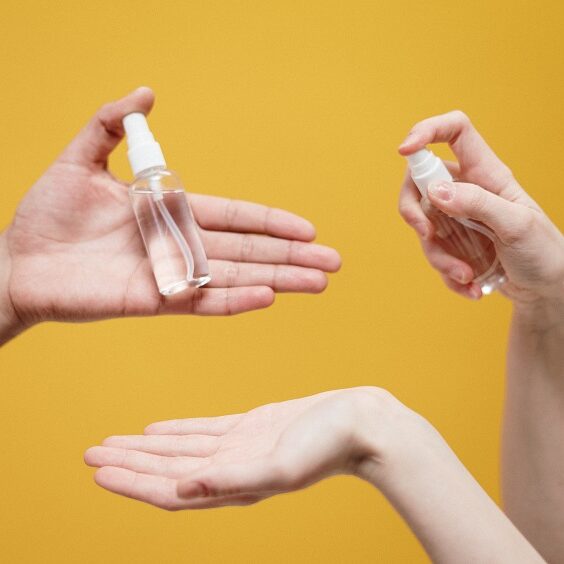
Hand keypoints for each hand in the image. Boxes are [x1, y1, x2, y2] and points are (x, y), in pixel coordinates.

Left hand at [0, 87, 339, 341]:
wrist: (17, 261)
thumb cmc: (46, 214)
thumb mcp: (79, 158)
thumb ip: (113, 125)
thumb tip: (147, 93)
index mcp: (170, 212)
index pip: (234, 217)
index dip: (271, 222)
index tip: (308, 228)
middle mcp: (179, 245)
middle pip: (247, 250)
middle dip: (292, 256)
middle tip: (334, 263)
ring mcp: (170, 275)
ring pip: (236, 276)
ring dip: (279, 279)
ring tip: (318, 283)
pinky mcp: (154, 301)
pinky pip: (202, 301)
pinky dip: (235, 300)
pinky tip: (269, 296)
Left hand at [84, 387, 419, 509]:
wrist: (363, 424)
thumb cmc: (330, 446)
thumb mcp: (282, 466)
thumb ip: (234, 480)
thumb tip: (185, 488)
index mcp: (234, 485)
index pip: (170, 489)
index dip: (132, 482)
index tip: (97, 470)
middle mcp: (231, 470)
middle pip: (167, 469)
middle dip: (128, 463)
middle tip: (89, 453)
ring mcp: (239, 447)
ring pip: (180, 449)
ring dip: (146, 447)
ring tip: (114, 441)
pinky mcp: (251, 426)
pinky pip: (203, 429)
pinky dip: (177, 430)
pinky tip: (157, 428)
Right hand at [398, 111, 563, 305]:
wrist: (546, 288)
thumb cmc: (542, 250)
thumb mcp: (516, 224)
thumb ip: (477, 203)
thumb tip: (435, 191)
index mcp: (486, 173)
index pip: (454, 132)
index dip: (427, 130)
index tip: (404, 149)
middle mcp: (466, 190)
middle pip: (419, 182)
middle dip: (413, 211)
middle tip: (426, 234)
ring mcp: (455, 218)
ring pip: (423, 226)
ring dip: (438, 256)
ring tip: (467, 275)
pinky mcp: (452, 244)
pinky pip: (433, 254)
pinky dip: (447, 275)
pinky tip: (470, 287)